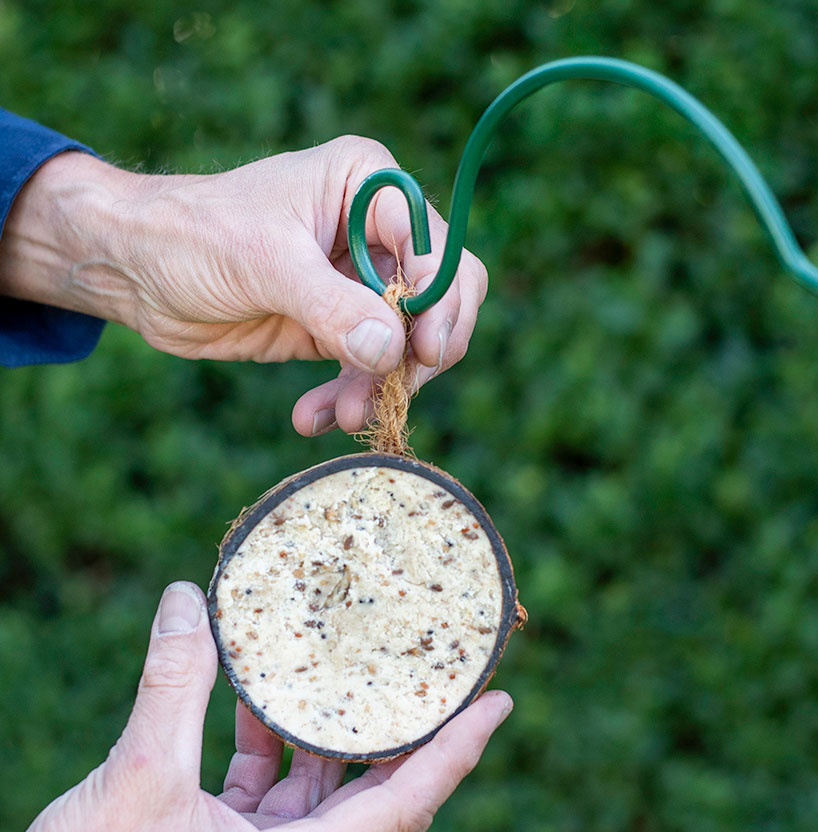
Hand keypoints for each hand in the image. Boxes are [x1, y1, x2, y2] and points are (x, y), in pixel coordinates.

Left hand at [0, 140, 487, 432]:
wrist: (137, 271)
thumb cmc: (192, 235)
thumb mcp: (264, 262)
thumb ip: (332, 306)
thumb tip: (392, 351)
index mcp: (370, 187)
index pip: (437, 250)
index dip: (440, 303)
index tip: (422, 352)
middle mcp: (377, 234)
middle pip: (441, 302)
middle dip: (420, 352)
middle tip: (394, 391)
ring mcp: (360, 284)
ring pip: (407, 346)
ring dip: (380, 387)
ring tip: (344, 417)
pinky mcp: (339, 328)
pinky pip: (367, 371)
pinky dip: (347, 398)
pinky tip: (312, 418)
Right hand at [16, 582, 511, 831]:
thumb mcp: (140, 771)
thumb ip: (173, 681)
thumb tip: (186, 602)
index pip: (406, 804)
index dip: (458, 751)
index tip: (499, 704)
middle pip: (375, 795)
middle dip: (408, 738)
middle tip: (434, 681)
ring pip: (319, 790)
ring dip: (330, 733)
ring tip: (348, 672)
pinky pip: (268, 790)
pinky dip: (270, 744)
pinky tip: (258, 698)